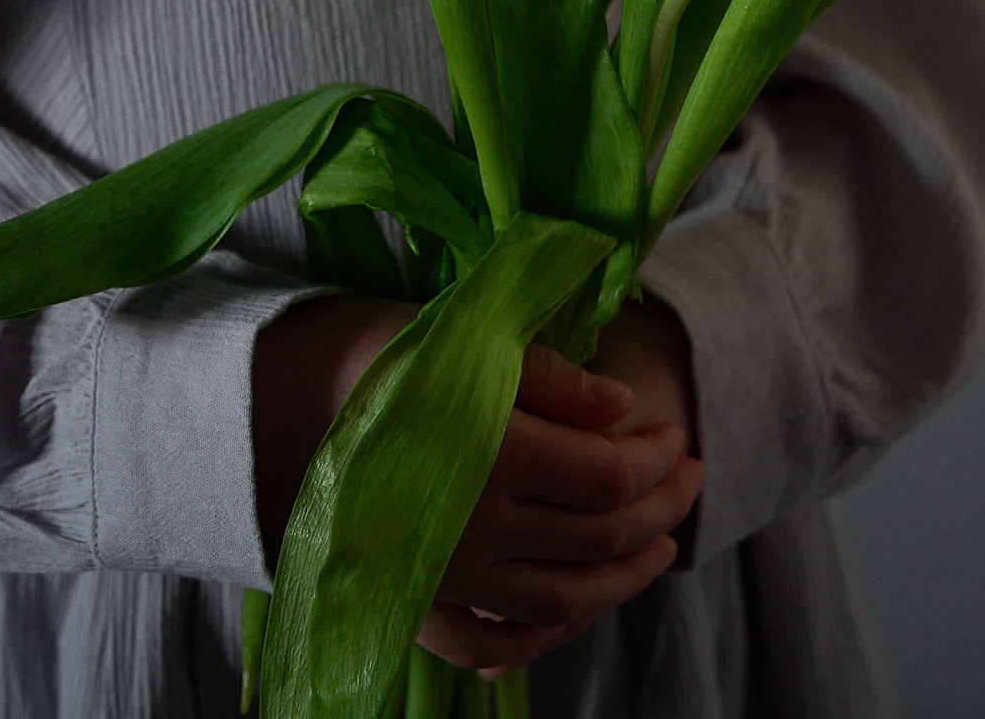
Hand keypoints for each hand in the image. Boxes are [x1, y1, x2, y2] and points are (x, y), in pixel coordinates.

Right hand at [420, 333, 701, 674]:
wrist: (292, 397)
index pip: (608, 475)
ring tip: (660, 546)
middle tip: (692, 478)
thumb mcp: (473, 340)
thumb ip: (553, 378)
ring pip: (562, 600)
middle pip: (598, 537)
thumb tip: (624, 410)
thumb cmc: (391, 355)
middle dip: (660, 509)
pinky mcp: (417, 600)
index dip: (658, 459)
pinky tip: (577, 610)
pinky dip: (544, 636)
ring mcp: (445, 574)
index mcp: (493, 452)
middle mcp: (474, 526)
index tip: (676, 434)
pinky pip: (492, 643)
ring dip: (624, 578)